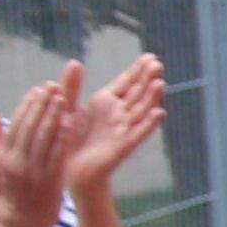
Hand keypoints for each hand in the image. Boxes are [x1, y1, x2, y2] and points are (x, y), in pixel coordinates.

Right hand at [0, 73, 76, 226]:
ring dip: (53, 117)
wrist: (20, 224)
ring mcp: (33, 171)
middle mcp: (17, 161)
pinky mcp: (49, 181)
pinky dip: (62, 139)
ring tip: (62, 98)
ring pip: (43, 138)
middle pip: (30, 127)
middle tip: (52, 86)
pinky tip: (70, 123)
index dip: (28, 105)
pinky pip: (56, 156)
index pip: (16, 124)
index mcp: (4, 156)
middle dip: (42, 105)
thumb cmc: (10, 192)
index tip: (37, 89)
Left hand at [64, 56, 165, 194]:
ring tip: (159, 83)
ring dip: (151, 98)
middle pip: (137, 93)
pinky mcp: (123, 146)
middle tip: (157, 64)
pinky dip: (149, 124)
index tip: (150, 56)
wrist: (68, 170)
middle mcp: (118, 114)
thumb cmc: (67, 139)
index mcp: (105, 102)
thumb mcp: (66, 107)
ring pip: (141, 110)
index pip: (126, 82)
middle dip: (147, 79)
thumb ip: (71, 86)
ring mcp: (123, 130)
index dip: (137, 70)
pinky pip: (138, 134)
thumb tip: (75, 62)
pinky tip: (159, 113)